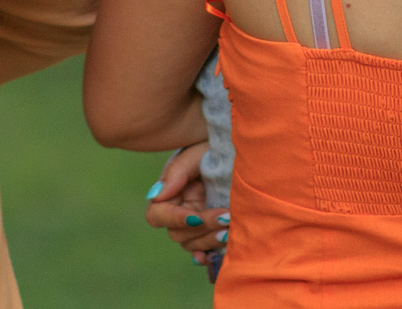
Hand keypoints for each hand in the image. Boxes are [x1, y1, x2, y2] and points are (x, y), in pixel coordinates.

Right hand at [143, 143, 227, 260]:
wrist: (244, 149)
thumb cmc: (217, 144)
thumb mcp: (197, 152)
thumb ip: (177, 172)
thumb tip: (156, 196)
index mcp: (172, 190)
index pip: (157, 215)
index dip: (174, 219)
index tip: (196, 216)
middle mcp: (181, 208)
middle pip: (177, 233)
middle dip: (202, 228)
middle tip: (226, 217)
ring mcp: (196, 221)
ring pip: (191, 244)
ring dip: (210, 239)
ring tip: (231, 227)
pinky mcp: (213, 230)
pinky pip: (204, 250)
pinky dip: (206, 255)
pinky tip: (213, 256)